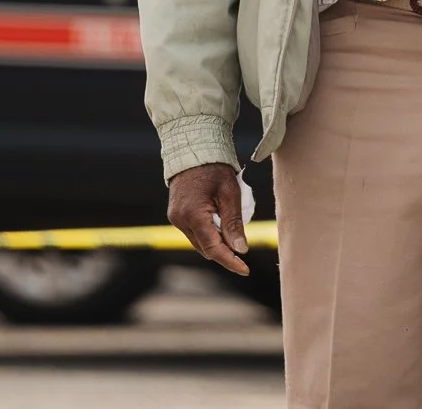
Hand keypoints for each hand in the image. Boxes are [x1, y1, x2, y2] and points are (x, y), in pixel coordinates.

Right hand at [166, 161, 249, 275]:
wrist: (193, 151)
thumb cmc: (214, 169)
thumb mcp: (230, 193)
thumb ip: (234, 223)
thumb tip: (241, 249)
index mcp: (193, 215)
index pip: (213, 248)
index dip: (230, 261)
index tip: (245, 270)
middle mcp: (180, 220)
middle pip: (205, 248)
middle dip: (224, 253)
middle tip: (243, 255)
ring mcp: (176, 218)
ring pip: (199, 242)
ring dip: (216, 243)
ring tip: (233, 237)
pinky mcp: (176, 215)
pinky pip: (194, 232)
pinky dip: (208, 234)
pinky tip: (220, 227)